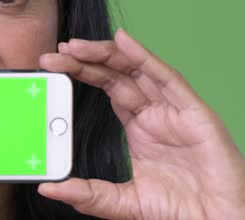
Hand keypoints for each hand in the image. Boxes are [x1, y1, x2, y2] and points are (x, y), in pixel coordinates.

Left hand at [38, 29, 244, 218]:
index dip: (81, 73)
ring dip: (106, 54)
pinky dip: (145, 58)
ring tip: (75, 46)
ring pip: (137, 70)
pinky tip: (123, 42)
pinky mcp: (195, 113)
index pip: (106, 88)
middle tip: (55, 54)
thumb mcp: (125, 201)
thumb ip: (89, 194)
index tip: (52, 66)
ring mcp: (174, 110)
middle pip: (116, 75)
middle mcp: (155, 112)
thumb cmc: (180, 209)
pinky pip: (167, 79)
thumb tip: (50, 188)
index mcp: (139, 126)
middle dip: (85, 61)